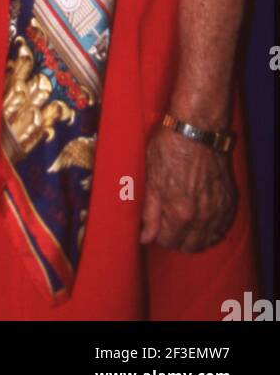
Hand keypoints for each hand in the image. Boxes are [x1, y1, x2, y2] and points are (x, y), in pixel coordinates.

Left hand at [140, 126, 236, 252]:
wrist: (196, 129)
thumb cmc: (169, 149)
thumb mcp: (151, 179)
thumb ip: (149, 213)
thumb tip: (145, 237)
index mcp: (180, 212)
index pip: (167, 241)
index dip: (158, 235)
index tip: (155, 224)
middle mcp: (202, 216)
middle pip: (189, 246)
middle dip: (176, 239)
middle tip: (167, 224)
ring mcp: (218, 209)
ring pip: (207, 240)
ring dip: (194, 237)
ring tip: (184, 224)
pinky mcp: (228, 200)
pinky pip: (222, 227)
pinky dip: (211, 229)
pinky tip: (202, 220)